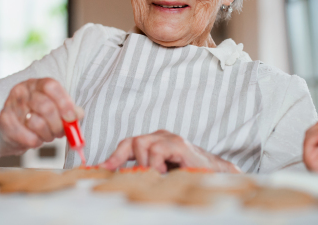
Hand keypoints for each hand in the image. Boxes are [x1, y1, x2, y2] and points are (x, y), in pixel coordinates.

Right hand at [0, 78, 82, 155]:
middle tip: (59, 133)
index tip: (71, 118)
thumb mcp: (56, 112)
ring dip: (46, 135)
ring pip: (36, 123)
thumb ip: (69, 112)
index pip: (51, 86)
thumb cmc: (37, 118)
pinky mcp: (4, 120)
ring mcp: (11, 104)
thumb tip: (78, 114)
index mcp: (37, 84)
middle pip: (45, 106)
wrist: (12, 131)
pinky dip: (35, 142)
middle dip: (57, 125)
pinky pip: (26, 136)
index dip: (64, 103)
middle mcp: (23, 90)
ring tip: (46, 136)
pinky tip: (34, 140)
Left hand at [100, 130, 240, 173]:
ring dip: (144, 164)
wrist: (216, 177)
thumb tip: (119, 180)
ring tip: (156, 175)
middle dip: (122, 159)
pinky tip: (164, 172)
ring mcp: (169, 138)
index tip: (100, 169)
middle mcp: (160, 137)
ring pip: (141, 143)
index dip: (113, 157)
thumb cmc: (188, 177)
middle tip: (127, 176)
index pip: (127, 145)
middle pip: (130, 141)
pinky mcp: (178, 144)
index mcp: (154, 143)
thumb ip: (143, 172)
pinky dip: (155, 163)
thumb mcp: (160, 175)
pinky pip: (156, 149)